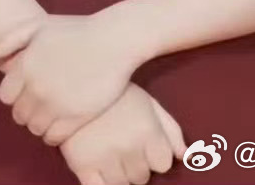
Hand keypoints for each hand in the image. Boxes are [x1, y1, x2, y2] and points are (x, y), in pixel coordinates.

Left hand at [0, 13, 141, 144]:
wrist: (113, 40)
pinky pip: (54, 138)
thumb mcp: (38, 27)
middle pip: (19, 114)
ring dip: (40, 125)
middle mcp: (36, 87)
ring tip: (51, 115)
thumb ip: (10, 41)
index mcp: (25, 67)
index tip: (27, 92)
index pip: (6, 96)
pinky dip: (54, 135)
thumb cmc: (76, 31)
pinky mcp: (76, 117)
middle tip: (41, 106)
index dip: (15, 96)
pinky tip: (62, 125)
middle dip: (27, 111)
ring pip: (35, 128)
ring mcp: (56, 104)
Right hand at [59, 84, 185, 184]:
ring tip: (107, 152)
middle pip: (142, 176)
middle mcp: (129, 147)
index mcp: (147, 130)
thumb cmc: (113, 91)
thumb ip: (171, 129)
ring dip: (118, 173)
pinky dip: (102, 183)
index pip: (163, 163)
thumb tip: (186, 156)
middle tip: (120, 144)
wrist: (67, 80)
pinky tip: (98, 169)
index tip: (141, 142)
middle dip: (135, 163)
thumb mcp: (146, 101)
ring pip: (123, 184)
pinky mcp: (81, 164)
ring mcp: (104, 158)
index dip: (153, 154)